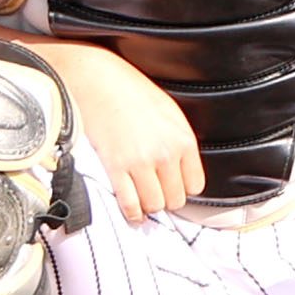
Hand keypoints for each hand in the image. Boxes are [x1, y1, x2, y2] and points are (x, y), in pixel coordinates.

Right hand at [57, 41, 204, 219]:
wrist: (100, 81)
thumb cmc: (132, 92)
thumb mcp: (170, 112)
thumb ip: (178, 142)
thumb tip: (182, 167)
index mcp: (183, 140)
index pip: (195, 184)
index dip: (184, 189)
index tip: (174, 187)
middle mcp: (165, 154)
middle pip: (175, 199)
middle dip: (166, 199)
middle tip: (157, 194)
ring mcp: (140, 162)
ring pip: (154, 205)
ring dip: (149, 206)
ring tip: (143, 200)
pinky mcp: (115, 167)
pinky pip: (129, 203)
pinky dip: (132, 212)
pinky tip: (131, 211)